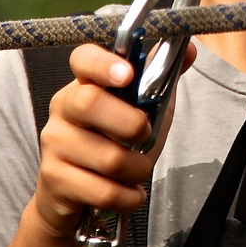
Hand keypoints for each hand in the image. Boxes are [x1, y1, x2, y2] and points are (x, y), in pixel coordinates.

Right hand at [29, 41, 195, 239]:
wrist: (73, 196)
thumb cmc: (113, 143)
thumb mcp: (142, 109)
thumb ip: (161, 79)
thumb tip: (190, 49)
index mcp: (84, 85)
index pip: (83, 59)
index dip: (104, 63)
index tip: (128, 74)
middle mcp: (63, 109)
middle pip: (90, 103)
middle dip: (130, 124)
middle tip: (145, 135)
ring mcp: (54, 144)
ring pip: (107, 157)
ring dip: (138, 169)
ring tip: (138, 170)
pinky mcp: (54, 180)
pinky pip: (104, 191)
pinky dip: (129, 197)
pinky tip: (129, 193)